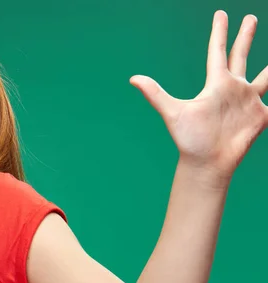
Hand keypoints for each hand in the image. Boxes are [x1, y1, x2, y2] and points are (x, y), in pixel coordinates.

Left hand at [130, 11, 267, 181]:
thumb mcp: (173, 112)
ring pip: (265, 76)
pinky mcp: (260, 116)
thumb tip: (132, 78)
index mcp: (216, 84)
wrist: (207, 162)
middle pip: (241, 56)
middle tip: (251, 17)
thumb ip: (156, 94)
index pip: (218, 51)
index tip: (221, 14)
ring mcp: (248, 102)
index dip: (220, 33)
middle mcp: (232, 89)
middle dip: (246, 37)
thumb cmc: (189, 139)